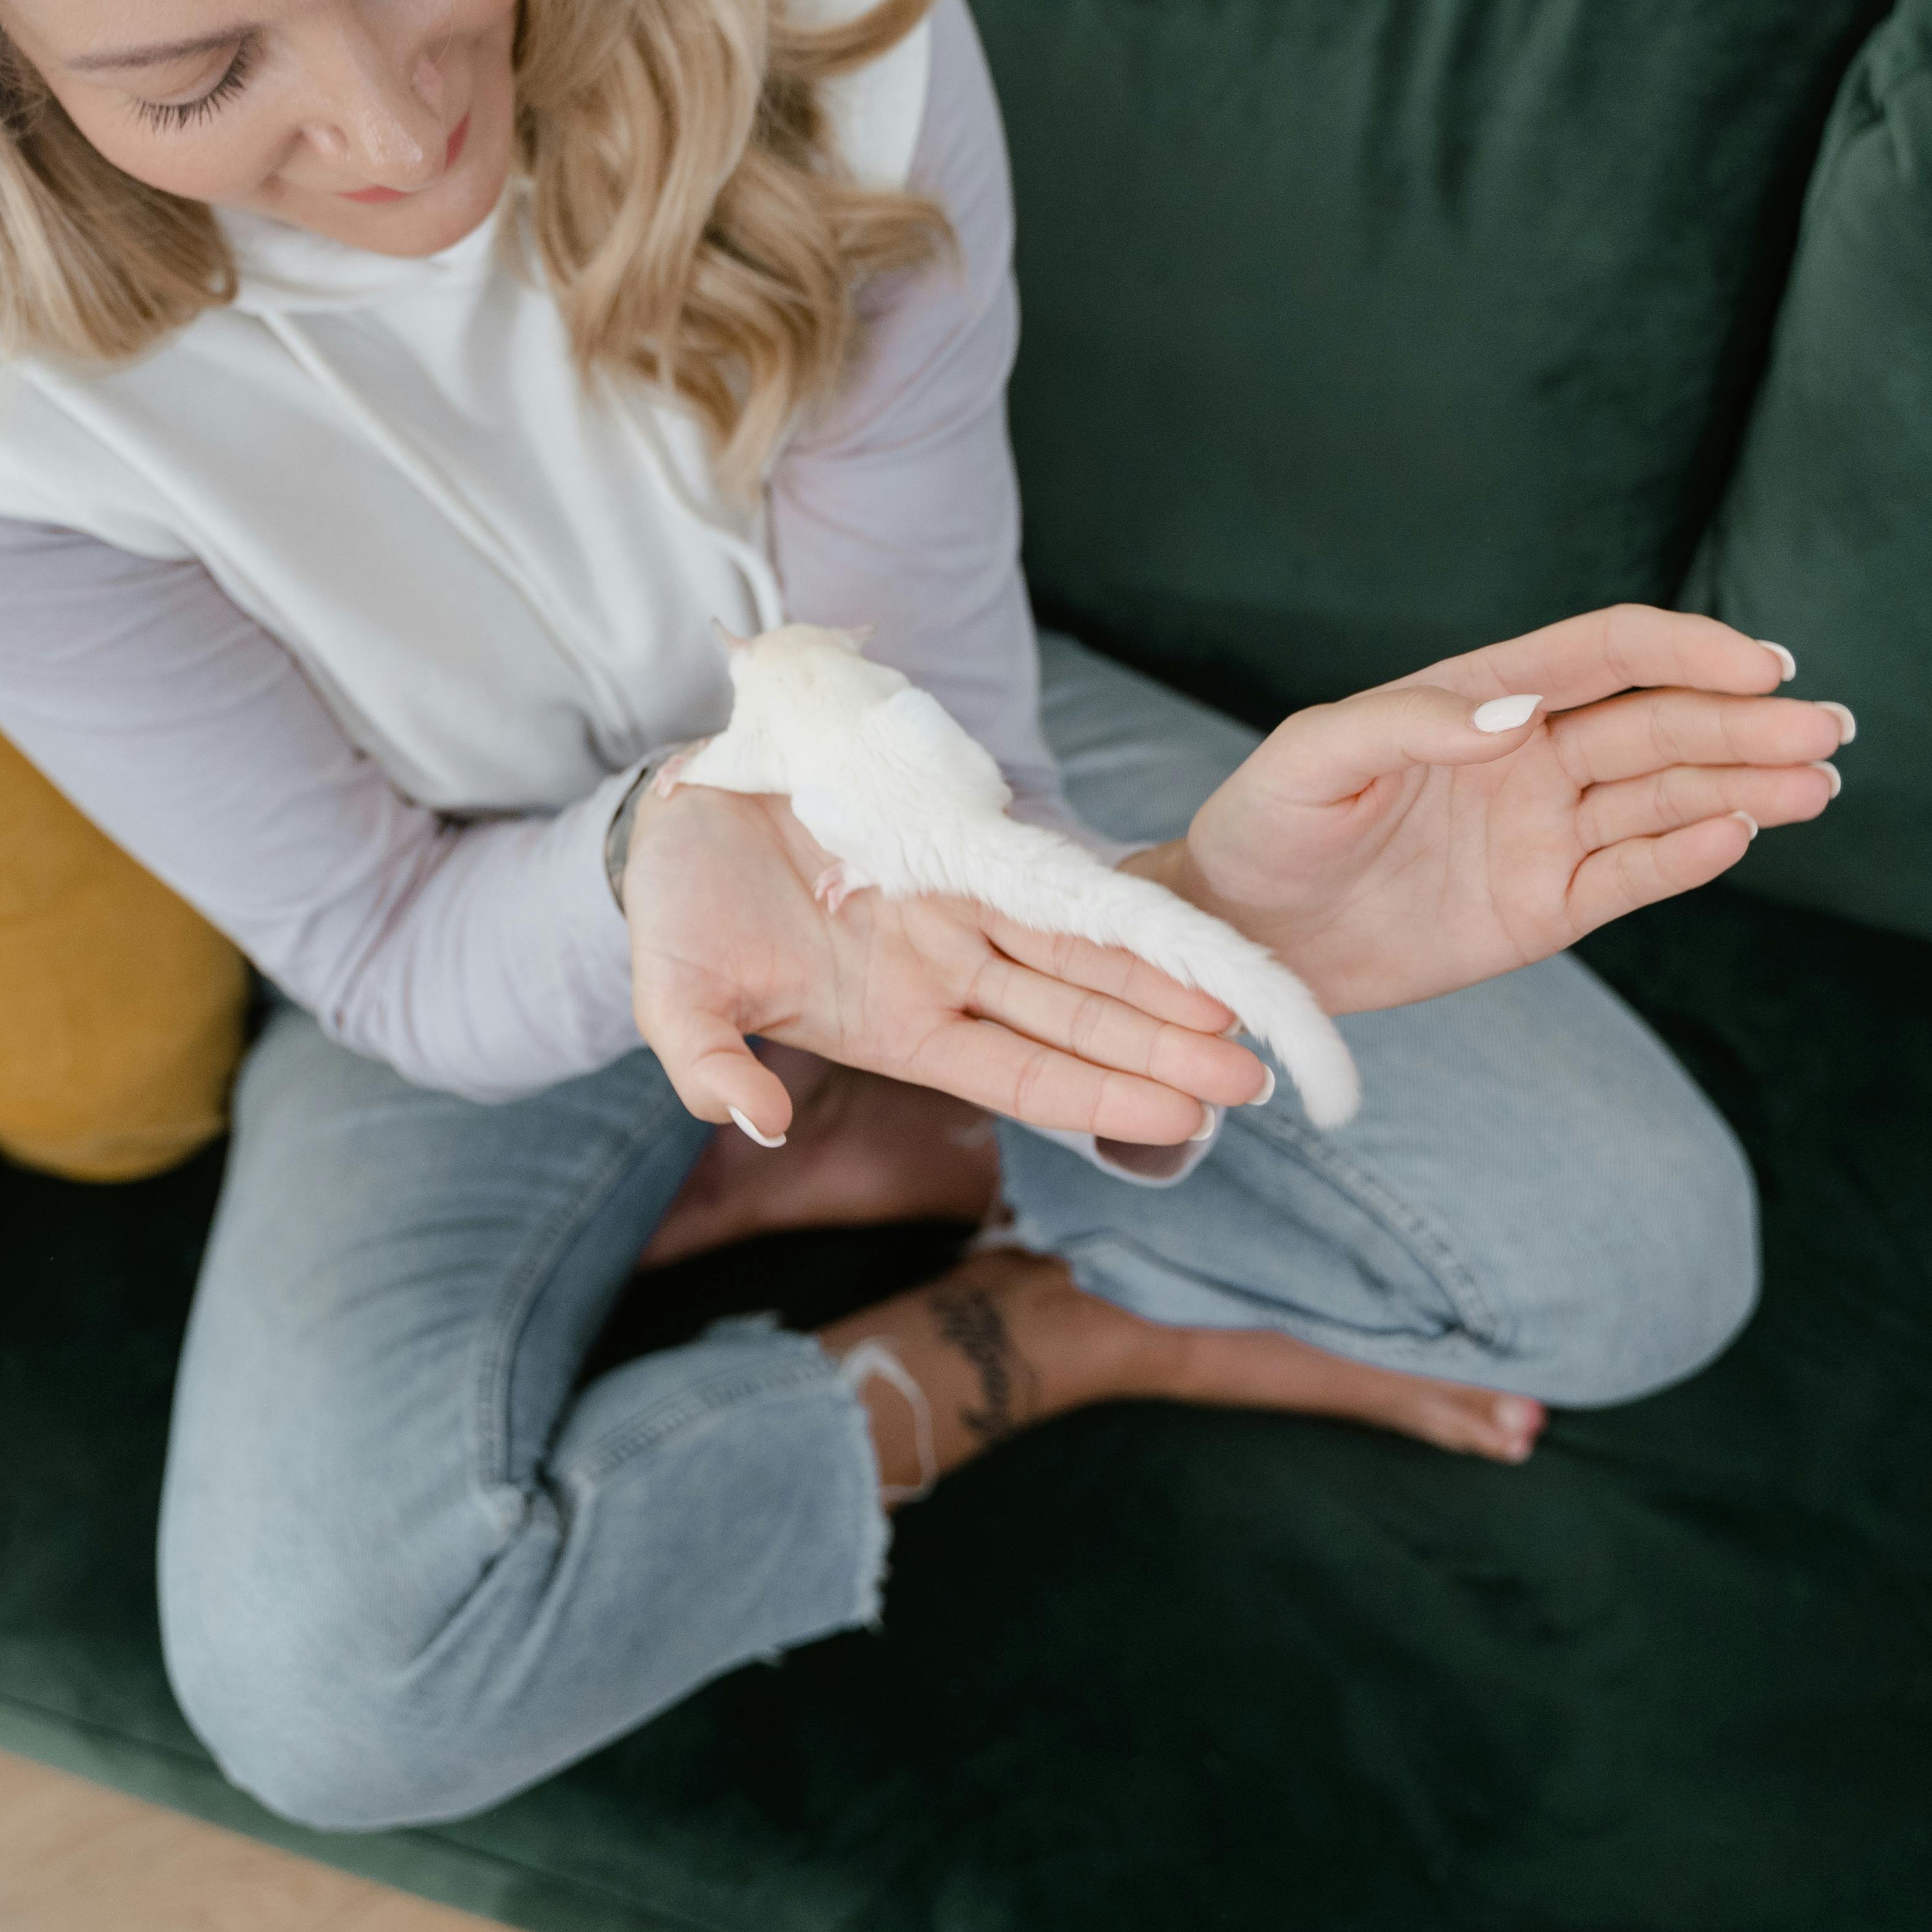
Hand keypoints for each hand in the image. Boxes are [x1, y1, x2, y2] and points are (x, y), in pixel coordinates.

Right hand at [623, 751, 1267, 1147]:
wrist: (678, 808)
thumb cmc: (677, 915)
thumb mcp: (675, 999)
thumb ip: (709, 1069)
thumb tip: (754, 1123)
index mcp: (896, 1024)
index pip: (1021, 1072)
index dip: (1103, 1094)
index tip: (1186, 1118)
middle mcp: (946, 971)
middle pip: (1076, 1017)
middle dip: (1164, 1048)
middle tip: (1256, 1077)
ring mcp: (960, 903)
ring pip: (1081, 949)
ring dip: (1162, 980)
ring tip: (1247, 1009)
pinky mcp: (957, 835)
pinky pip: (1051, 869)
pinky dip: (1115, 897)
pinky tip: (1181, 917)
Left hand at [1125, 605, 1852, 1015]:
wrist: (1237, 936)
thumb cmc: (1263, 827)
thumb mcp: (1311, 759)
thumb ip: (1409, 725)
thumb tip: (1513, 715)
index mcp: (1481, 694)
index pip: (1607, 655)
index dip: (1686, 649)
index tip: (1758, 660)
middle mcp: (1528, 755)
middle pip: (1659, 724)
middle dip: (1746, 722)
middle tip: (1826, 728)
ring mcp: (1542, 830)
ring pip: (1666, 797)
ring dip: (1744, 784)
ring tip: (1817, 783)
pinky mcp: (1543, 907)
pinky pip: (1631, 875)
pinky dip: (1689, 856)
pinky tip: (1742, 833)